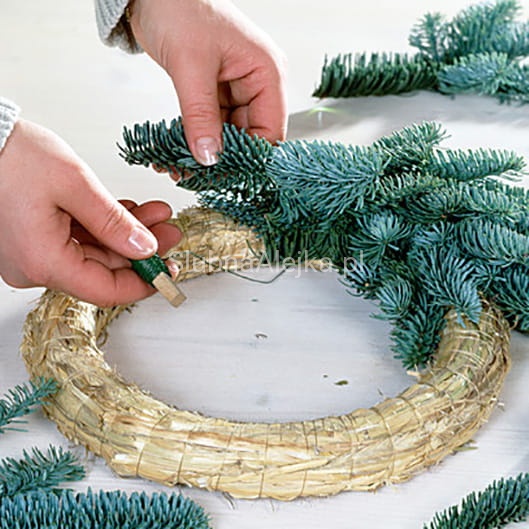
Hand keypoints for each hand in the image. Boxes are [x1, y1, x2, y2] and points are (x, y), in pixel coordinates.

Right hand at [0, 119, 180, 305]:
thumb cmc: (9, 156)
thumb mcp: (75, 185)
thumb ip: (115, 222)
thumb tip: (145, 248)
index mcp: (42, 260)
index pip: (106, 290)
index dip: (143, 282)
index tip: (168, 271)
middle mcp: (34, 266)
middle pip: (103, 270)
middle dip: (141, 250)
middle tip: (169, 232)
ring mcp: (33, 254)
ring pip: (95, 254)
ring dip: (126, 235)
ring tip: (155, 216)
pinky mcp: (34, 240)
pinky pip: (78, 241)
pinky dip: (104, 228)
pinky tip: (127, 213)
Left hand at [128, 0, 287, 165]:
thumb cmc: (179, 8)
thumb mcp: (191, 66)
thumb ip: (200, 116)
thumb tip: (209, 158)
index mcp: (266, 73)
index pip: (270, 130)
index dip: (250, 157)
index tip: (226, 176)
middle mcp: (255, 84)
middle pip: (249, 136)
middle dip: (224, 158)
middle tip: (198, 176)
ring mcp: (235, 89)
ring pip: (227, 134)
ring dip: (206, 151)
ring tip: (181, 167)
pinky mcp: (214, 93)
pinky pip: (209, 125)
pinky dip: (195, 139)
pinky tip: (177, 152)